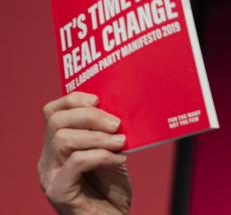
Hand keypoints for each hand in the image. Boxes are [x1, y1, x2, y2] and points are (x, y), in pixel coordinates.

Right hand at [38, 92, 131, 213]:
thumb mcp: (110, 153)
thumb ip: (106, 133)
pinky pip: (76, 162)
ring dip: (98, 137)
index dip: (73, 100)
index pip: (52, 112)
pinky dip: (101, 155)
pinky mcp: (59, 192)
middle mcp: (47, 160)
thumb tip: (118, 109)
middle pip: (56, 122)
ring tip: (121, 143)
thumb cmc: (112, 189)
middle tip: (117, 124)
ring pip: (63, 139)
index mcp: (56, 147)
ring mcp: (50, 176)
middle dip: (90, 117)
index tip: (99, 99)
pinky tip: (120, 160)